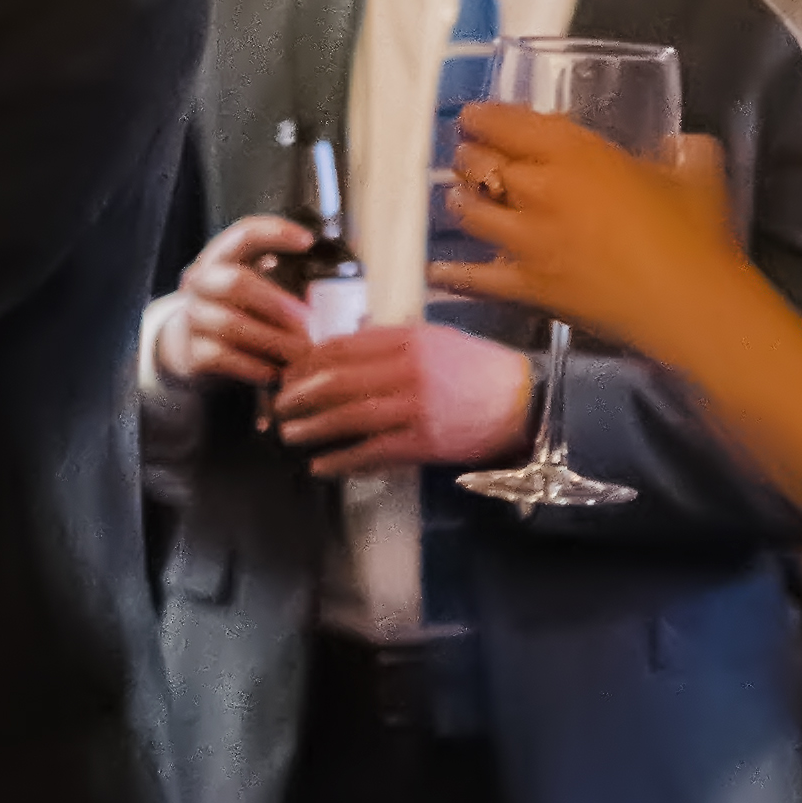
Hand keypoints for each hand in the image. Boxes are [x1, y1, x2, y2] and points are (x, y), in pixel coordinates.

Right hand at [154, 213, 317, 393]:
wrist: (187, 348)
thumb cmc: (237, 313)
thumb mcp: (253, 291)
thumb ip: (285, 284)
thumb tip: (348, 301)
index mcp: (221, 258)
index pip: (243, 233)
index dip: (274, 232)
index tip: (308, 241)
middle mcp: (201, 282)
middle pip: (236, 282)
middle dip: (277, 301)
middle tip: (308, 320)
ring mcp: (191, 317)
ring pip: (231, 324)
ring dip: (272, 339)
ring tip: (301, 352)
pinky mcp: (191, 351)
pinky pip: (223, 357)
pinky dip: (254, 366)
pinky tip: (276, 372)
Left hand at [272, 318, 536, 477]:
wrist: (524, 403)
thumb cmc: (478, 369)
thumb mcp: (437, 339)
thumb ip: (392, 338)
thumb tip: (347, 337)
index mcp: (409, 338)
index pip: (343, 346)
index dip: (307, 361)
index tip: (287, 372)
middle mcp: (409, 369)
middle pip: (337, 379)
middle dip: (299, 393)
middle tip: (277, 404)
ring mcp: (416, 406)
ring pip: (348, 415)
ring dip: (311, 426)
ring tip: (288, 433)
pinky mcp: (424, 441)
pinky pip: (372, 451)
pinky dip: (341, 459)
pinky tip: (320, 465)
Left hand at [429, 105, 737, 364]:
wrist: (688, 303)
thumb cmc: (695, 233)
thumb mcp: (694, 173)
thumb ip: (677, 151)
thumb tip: (679, 145)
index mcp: (576, 153)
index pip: (511, 123)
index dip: (484, 117)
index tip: (474, 116)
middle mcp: (539, 190)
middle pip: (481, 164)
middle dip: (470, 157)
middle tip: (468, 156)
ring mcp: (527, 240)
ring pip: (471, 213)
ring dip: (461, 202)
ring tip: (459, 198)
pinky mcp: (525, 286)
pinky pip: (475, 278)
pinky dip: (452, 275)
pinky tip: (434, 273)